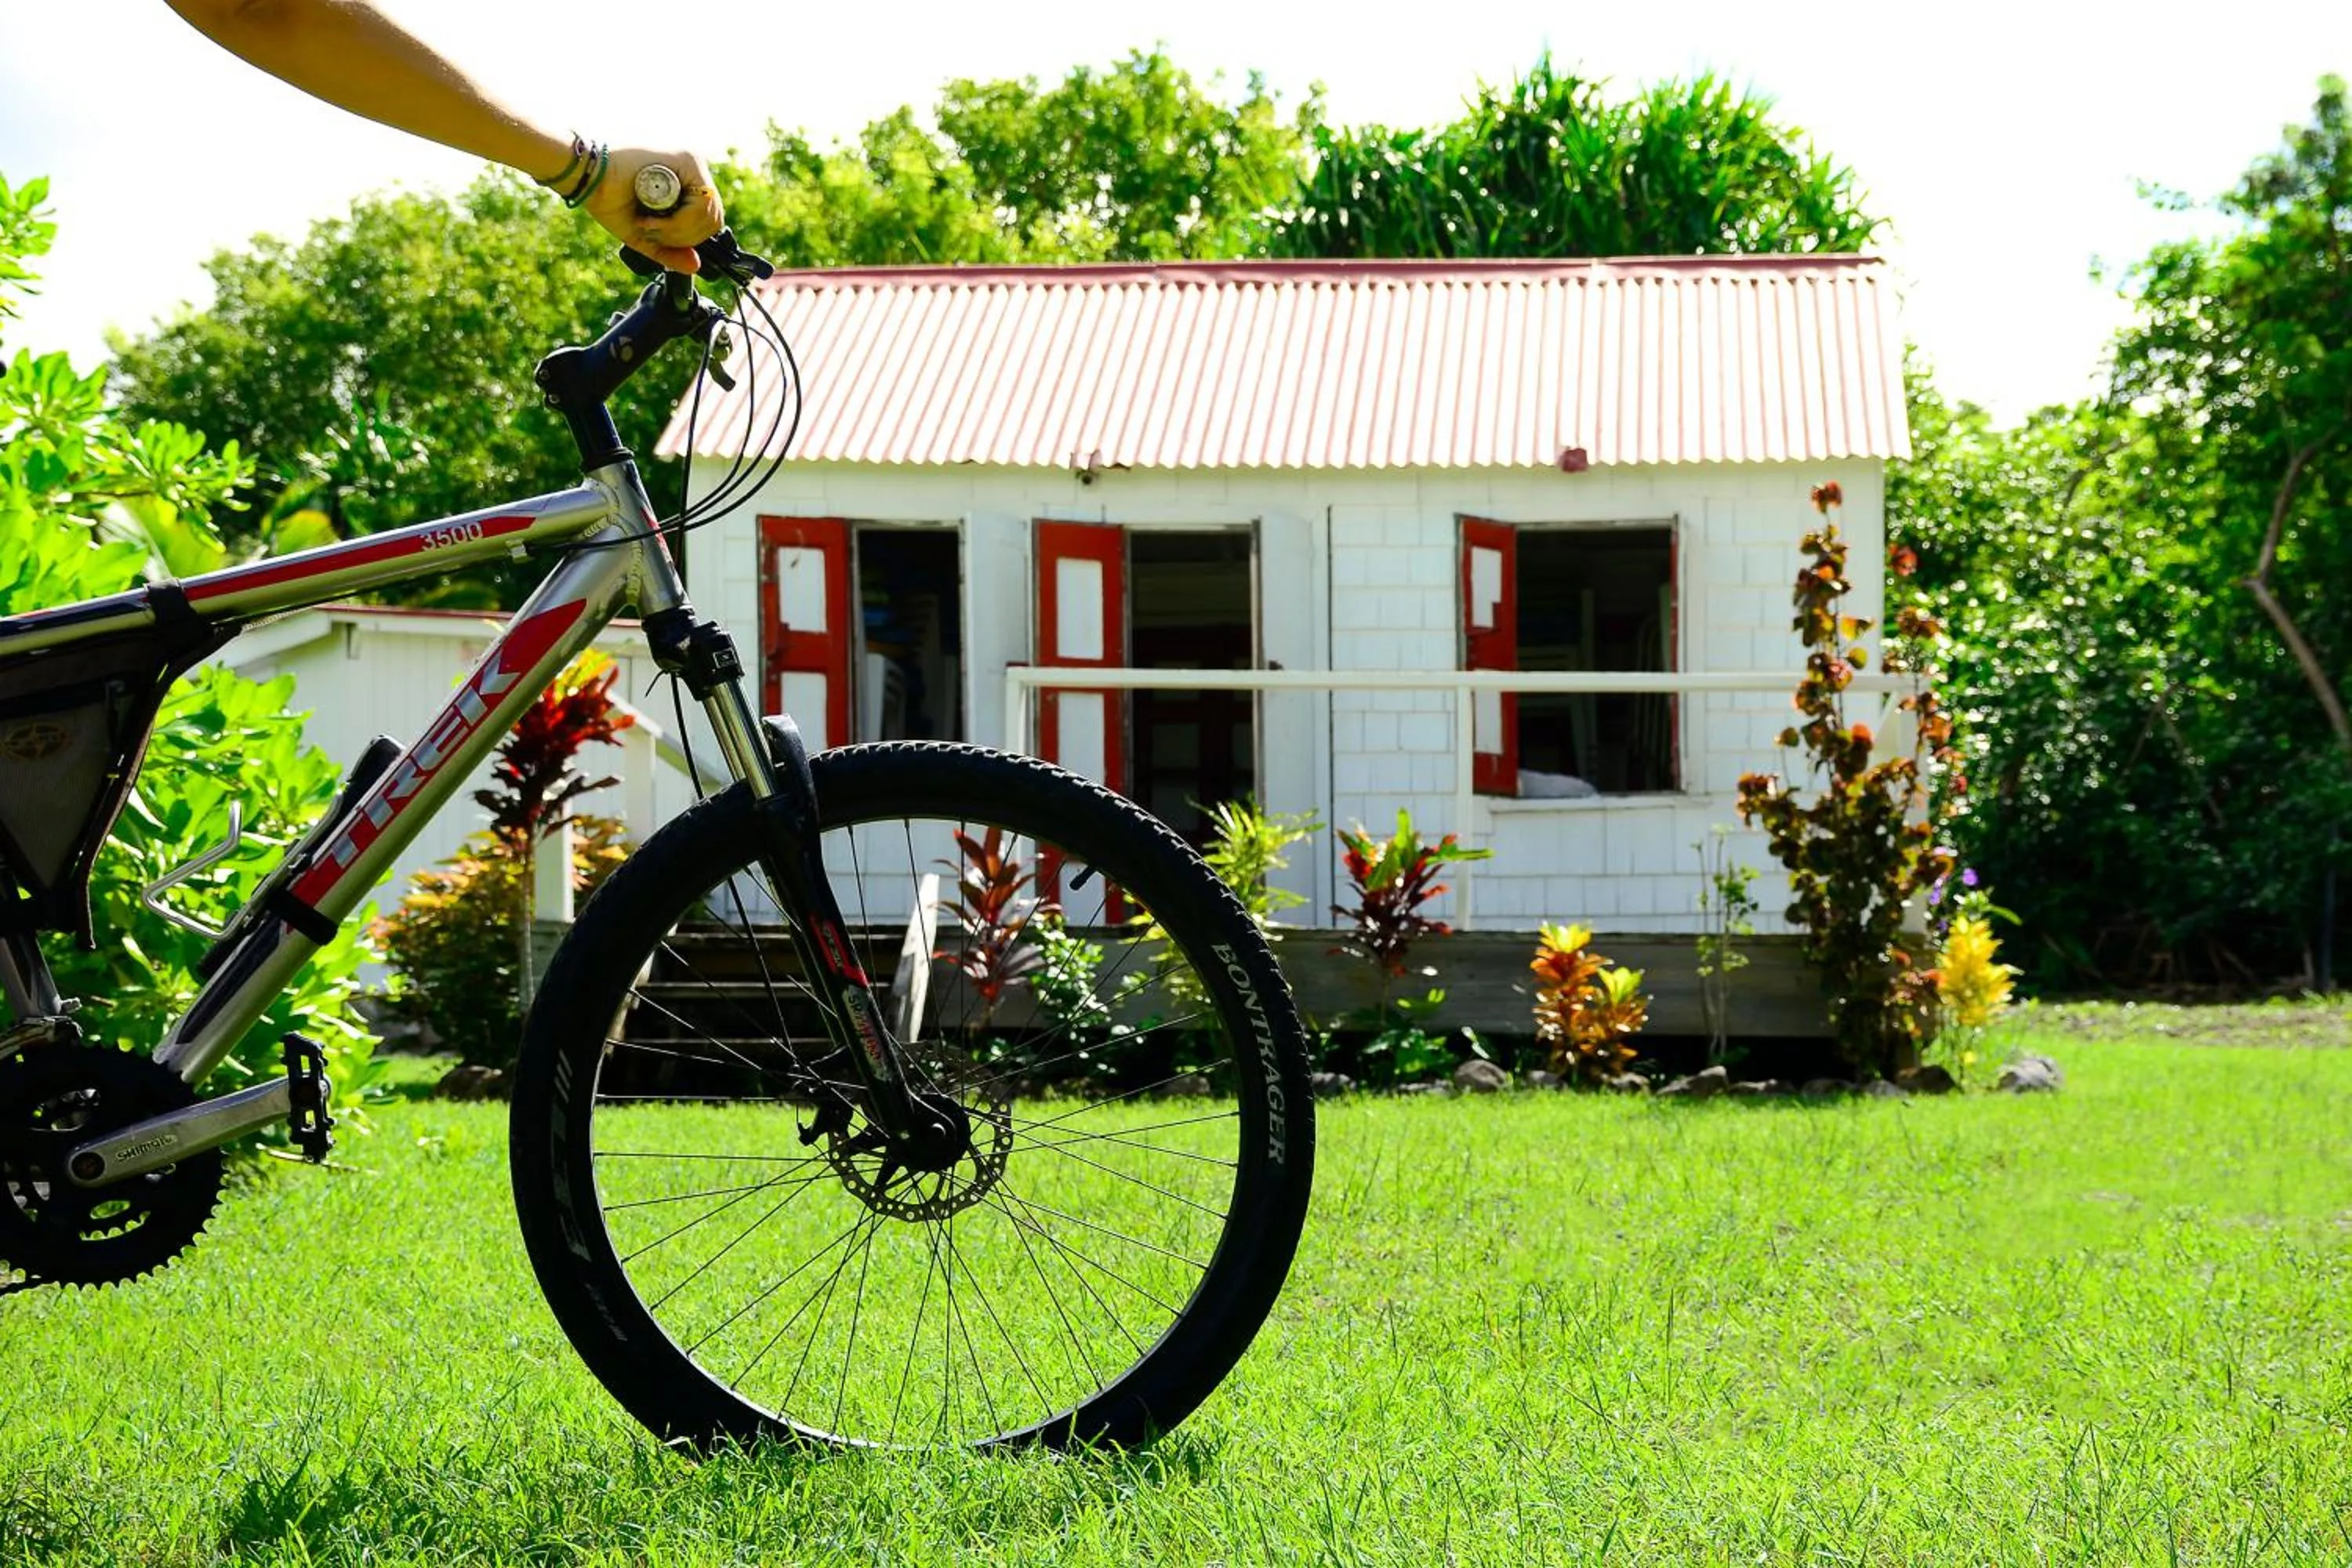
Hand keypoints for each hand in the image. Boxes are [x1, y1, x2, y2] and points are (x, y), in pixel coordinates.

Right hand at [587, 147, 723, 272]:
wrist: (587, 177)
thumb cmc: (609, 200)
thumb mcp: (644, 235)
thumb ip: (670, 251)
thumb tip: (696, 266)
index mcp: (687, 185)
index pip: (708, 221)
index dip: (687, 238)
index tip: (656, 234)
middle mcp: (694, 171)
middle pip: (713, 220)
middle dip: (683, 237)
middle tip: (652, 230)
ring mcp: (693, 163)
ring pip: (709, 214)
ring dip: (678, 231)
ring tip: (649, 224)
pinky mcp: (688, 160)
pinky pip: (701, 205)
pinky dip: (679, 222)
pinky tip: (652, 218)